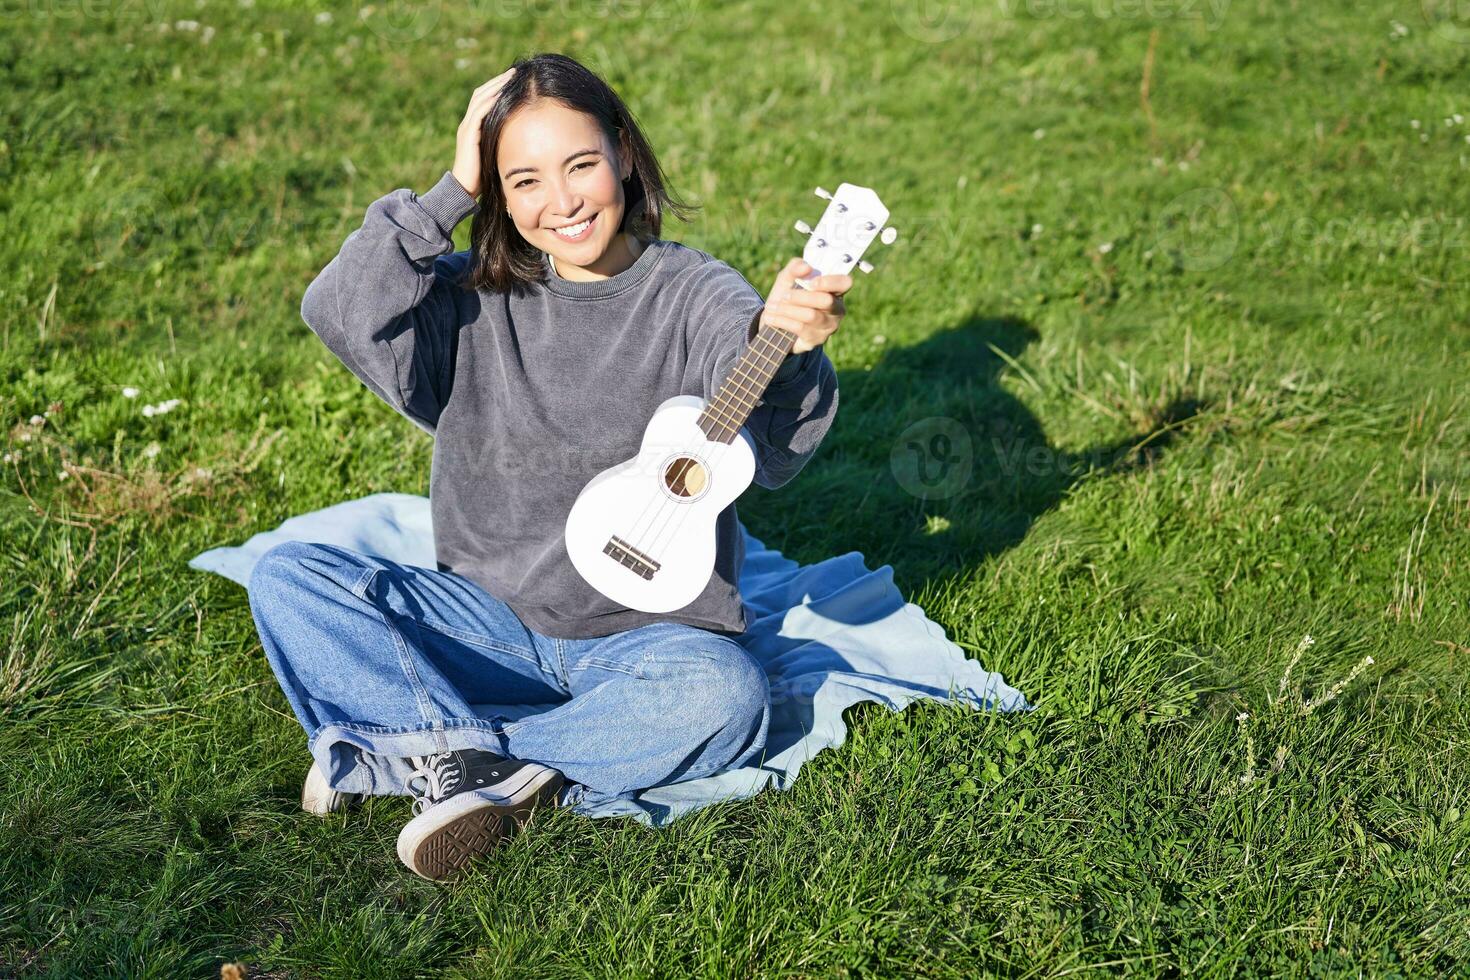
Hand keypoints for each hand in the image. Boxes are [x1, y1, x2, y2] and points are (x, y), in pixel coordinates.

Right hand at [452, 67, 516, 197]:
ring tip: (511, 77)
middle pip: (482, 94)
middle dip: (498, 81)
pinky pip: (480, 112)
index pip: (484, 99)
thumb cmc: (482, 176)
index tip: (513, 80)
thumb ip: (502, 143)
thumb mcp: (495, 154)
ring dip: (496, 86)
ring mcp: (467, 128)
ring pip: (480, 99)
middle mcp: (468, 123)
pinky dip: (491, 101)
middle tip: (514, 72)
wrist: (464, 188)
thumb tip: (522, 140)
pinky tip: (503, 94)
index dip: (497, 88)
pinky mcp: (469, 135)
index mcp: (473, 127)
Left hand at [760, 258, 850, 354]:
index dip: (830, 282)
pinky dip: (782, 320)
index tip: (811, 282)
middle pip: (826, 300)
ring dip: (787, 309)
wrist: (774, 323)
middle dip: (801, 297)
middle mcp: (836, 309)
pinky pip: (800, 328)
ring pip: (811, 315)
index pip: (845, 283)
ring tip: (772, 306)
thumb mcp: (787, 278)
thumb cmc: (787, 296)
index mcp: (834, 290)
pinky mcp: (817, 340)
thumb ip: (795, 267)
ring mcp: (829, 326)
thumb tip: (806, 267)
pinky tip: (770, 318)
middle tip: (784, 295)